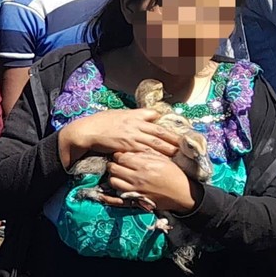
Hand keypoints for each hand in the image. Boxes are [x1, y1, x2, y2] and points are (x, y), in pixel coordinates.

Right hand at [58, 109, 180, 168]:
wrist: (88, 131)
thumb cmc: (101, 122)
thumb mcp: (119, 114)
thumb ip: (136, 115)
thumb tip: (150, 115)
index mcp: (135, 116)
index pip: (156, 119)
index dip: (167, 125)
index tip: (179, 131)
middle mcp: (137, 126)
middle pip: (161, 133)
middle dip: (175, 140)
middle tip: (188, 146)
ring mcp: (133, 137)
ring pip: (156, 144)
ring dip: (169, 150)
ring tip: (180, 156)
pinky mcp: (128, 148)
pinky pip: (144, 153)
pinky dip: (154, 157)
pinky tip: (162, 162)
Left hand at [98, 150, 197, 214]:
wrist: (183, 194)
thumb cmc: (174, 175)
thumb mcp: (162, 160)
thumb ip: (144, 155)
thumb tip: (129, 152)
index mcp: (145, 165)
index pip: (121, 157)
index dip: (119, 155)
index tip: (121, 155)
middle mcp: (138, 177)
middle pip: (114, 168)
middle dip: (113, 164)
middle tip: (118, 164)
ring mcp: (136, 189)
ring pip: (113, 181)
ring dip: (114, 176)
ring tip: (119, 174)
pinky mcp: (136, 198)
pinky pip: (118, 192)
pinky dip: (117, 187)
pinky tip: (122, 184)